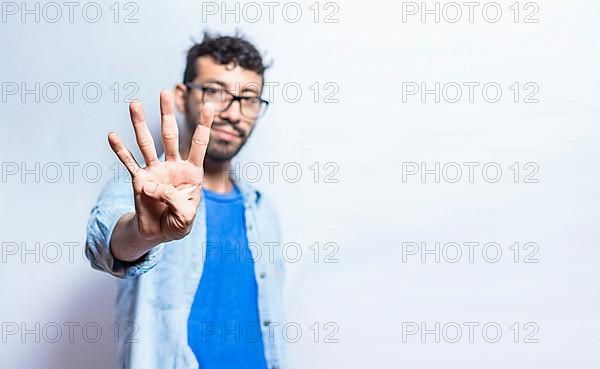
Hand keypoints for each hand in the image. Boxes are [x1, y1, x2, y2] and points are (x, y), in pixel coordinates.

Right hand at [108, 90, 214, 246]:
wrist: (159, 234)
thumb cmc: (178, 223)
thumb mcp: (186, 216)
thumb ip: (174, 199)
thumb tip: (149, 184)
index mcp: (192, 172)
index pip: (199, 144)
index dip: (203, 125)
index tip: (209, 104)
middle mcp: (173, 166)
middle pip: (170, 135)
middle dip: (168, 114)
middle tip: (166, 92)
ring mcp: (155, 171)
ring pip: (146, 143)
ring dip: (140, 123)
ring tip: (135, 103)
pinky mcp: (139, 180)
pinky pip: (128, 163)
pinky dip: (120, 150)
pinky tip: (112, 135)